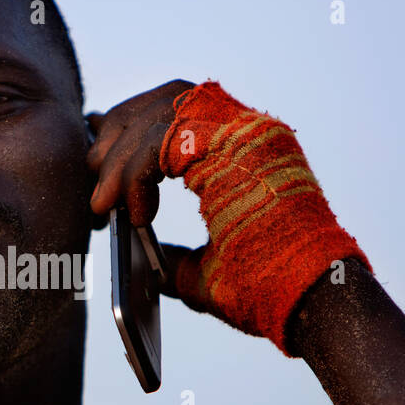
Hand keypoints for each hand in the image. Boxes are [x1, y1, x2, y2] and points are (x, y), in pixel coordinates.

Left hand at [86, 79, 369, 355]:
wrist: (311, 304)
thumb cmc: (267, 291)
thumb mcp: (205, 272)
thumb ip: (172, 258)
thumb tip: (138, 256)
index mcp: (242, 152)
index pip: (175, 110)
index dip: (130, 129)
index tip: (98, 155)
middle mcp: (248, 131)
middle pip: (164, 99)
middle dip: (118, 135)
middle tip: (92, 178)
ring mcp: (248, 132)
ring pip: (159, 114)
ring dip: (119, 158)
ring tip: (101, 206)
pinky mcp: (242, 143)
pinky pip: (164, 139)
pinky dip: (136, 173)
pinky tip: (131, 213)